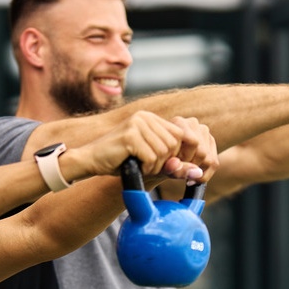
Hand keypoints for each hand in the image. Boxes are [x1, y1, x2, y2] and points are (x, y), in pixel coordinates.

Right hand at [65, 110, 218, 183]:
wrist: (90, 160)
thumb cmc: (120, 161)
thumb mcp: (151, 159)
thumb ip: (173, 162)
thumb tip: (199, 172)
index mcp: (151, 118)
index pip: (181, 134)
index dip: (178, 154)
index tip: (168, 165)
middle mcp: (145, 116)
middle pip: (174, 143)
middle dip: (166, 161)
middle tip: (149, 167)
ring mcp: (137, 123)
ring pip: (164, 151)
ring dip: (155, 166)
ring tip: (141, 166)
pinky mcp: (130, 135)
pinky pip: (151, 156)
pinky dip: (146, 167)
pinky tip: (135, 166)